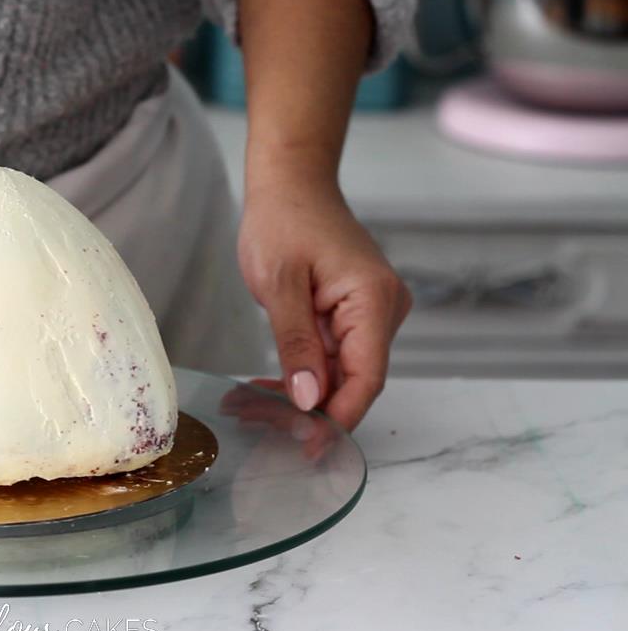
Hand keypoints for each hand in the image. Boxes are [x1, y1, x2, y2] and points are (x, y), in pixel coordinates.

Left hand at [237, 175, 410, 429]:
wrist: (291, 183)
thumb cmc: (284, 219)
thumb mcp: (279, 283)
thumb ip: (296, 343)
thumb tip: (309, 398)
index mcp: (374, 300)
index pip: (367, 377)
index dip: (338, 418)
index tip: (306, 446)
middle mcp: (383, 311)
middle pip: (354, 382)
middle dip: (309, 410)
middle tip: (258, 426)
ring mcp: (369, 315)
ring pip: (339, 374)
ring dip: (298, 396)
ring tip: (248, 409)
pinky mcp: (351, 316)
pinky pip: (330, 358)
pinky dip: (300, 375)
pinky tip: (263, 390)